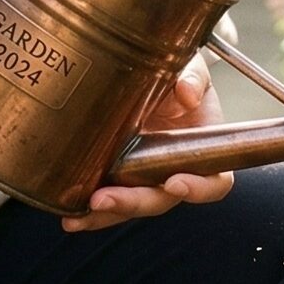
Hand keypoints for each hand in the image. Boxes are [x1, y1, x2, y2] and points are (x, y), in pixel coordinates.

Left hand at [64, 55, 233, 231]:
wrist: (147, 71)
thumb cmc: (178, 75)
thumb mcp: (192, 68)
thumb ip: (193, 77)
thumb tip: (186, 92)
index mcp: (202, 148)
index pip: (214, 182)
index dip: (199, 188)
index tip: (175, 182)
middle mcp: (175, 168)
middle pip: (162, 199)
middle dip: (134, 202)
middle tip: (106, 198)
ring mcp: (145, 175)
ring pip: (131, 206)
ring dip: (106, 215)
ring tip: (78, 216)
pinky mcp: (119, 175)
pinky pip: (108, 199)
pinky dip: (89, 213)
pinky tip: (70, 215)